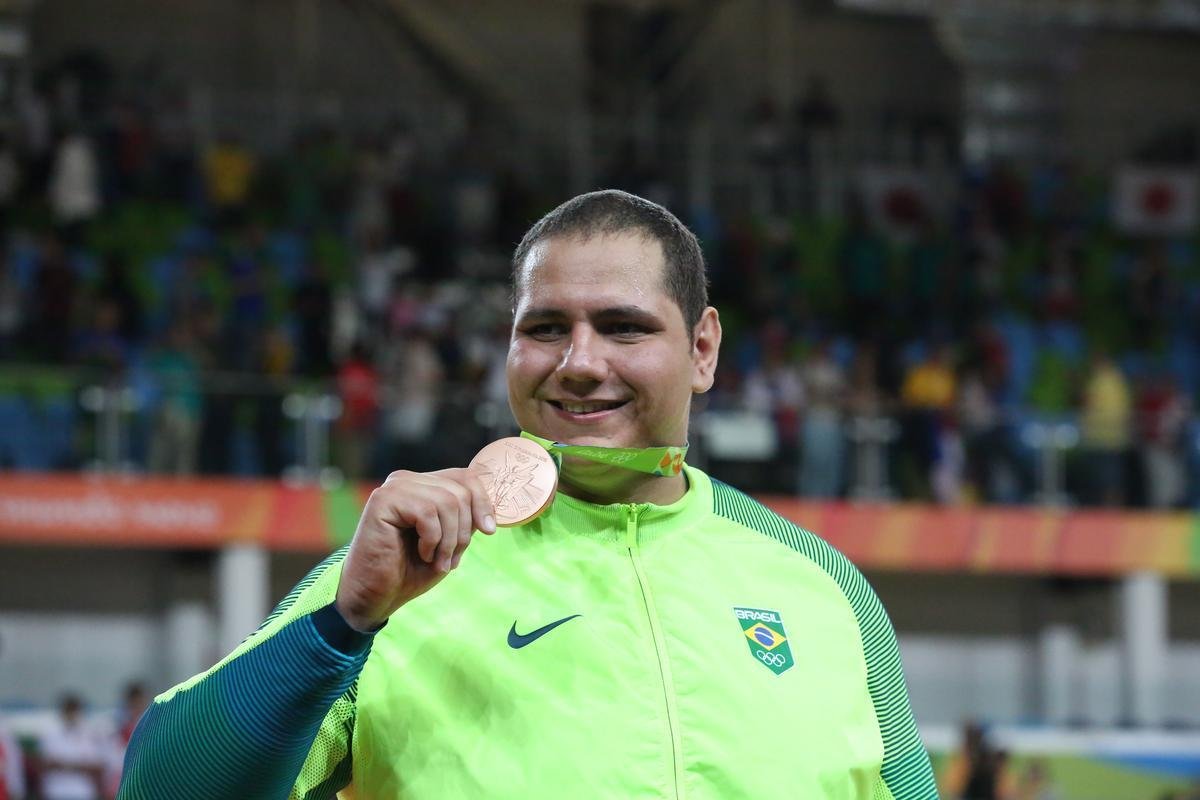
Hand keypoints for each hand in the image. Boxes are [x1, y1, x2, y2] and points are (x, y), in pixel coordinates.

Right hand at [334, 468, 495, 630]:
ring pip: (448, 501)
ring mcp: (394, 487)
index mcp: (423, 486)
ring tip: (438, 561)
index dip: (483, 502)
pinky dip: (432, 539)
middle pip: (460, 491)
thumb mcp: (449, 541)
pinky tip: (422, 554)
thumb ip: (465, 518)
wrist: (375, 596)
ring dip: (449, 540)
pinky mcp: (382, 500)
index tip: (489, 531)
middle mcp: (407, 480)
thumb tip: (491, 502)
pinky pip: (427, 512)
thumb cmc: (410, 571)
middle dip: (464, 531)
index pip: (465, 477)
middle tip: (451, 560)